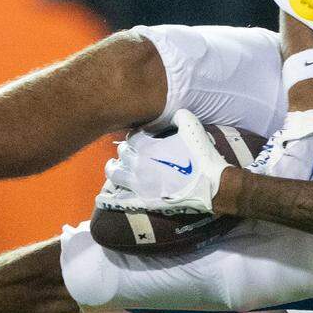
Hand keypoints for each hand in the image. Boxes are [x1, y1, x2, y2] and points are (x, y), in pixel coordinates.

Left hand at [97, 110, 230, 214]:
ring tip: (114, 166)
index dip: (136, 136)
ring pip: (114, 174)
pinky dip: (108, 200)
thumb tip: (172, 111)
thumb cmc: (202, 157)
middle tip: (130, 151)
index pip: (132, 137)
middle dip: (125, 150)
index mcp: (148, 147)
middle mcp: (139, 164)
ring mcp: (139, 184)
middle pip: (122, 153)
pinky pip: (120, 201)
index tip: (141, 138)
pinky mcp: (143, 201)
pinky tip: (101, 198)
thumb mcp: (193, 128)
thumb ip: (179, 116)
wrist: (211, 186)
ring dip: (112, 168)